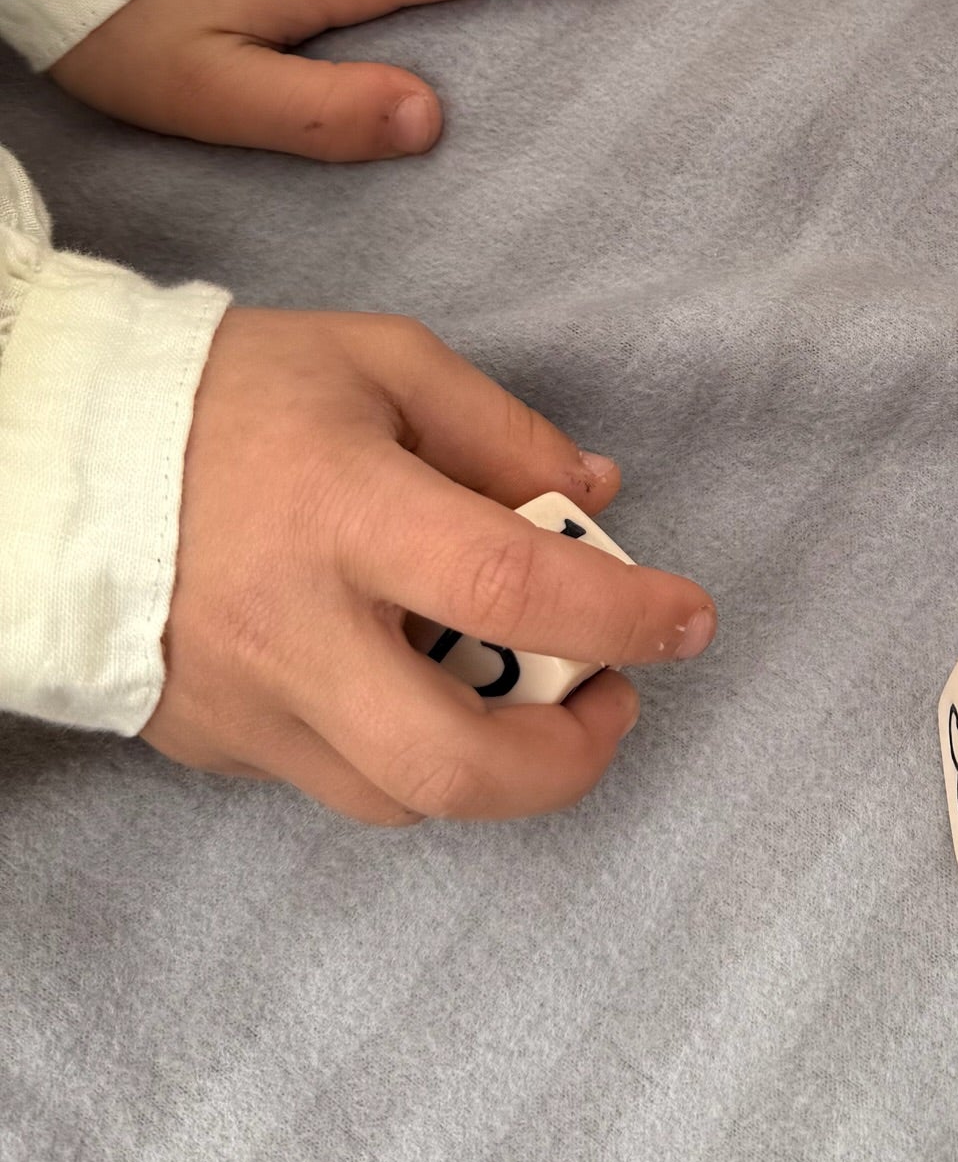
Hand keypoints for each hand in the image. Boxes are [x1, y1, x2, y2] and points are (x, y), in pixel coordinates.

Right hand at [146, 308, 716, 821]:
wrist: (49, 455)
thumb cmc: (231, 393)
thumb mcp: (385, 364)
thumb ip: (503, 432)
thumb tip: (599, 497)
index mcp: (346, 512)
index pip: (511, 589)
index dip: (624, 614)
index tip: (689, 620)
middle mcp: (293, 630)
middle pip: (455, 765)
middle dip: (569, 761)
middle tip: (611, 701)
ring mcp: (244, 705)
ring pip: (400, 797)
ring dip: (494, 762)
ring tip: (529, 689)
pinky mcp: (210, 744)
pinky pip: (335, 777)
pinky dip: (406, 746)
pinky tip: (420, 680)